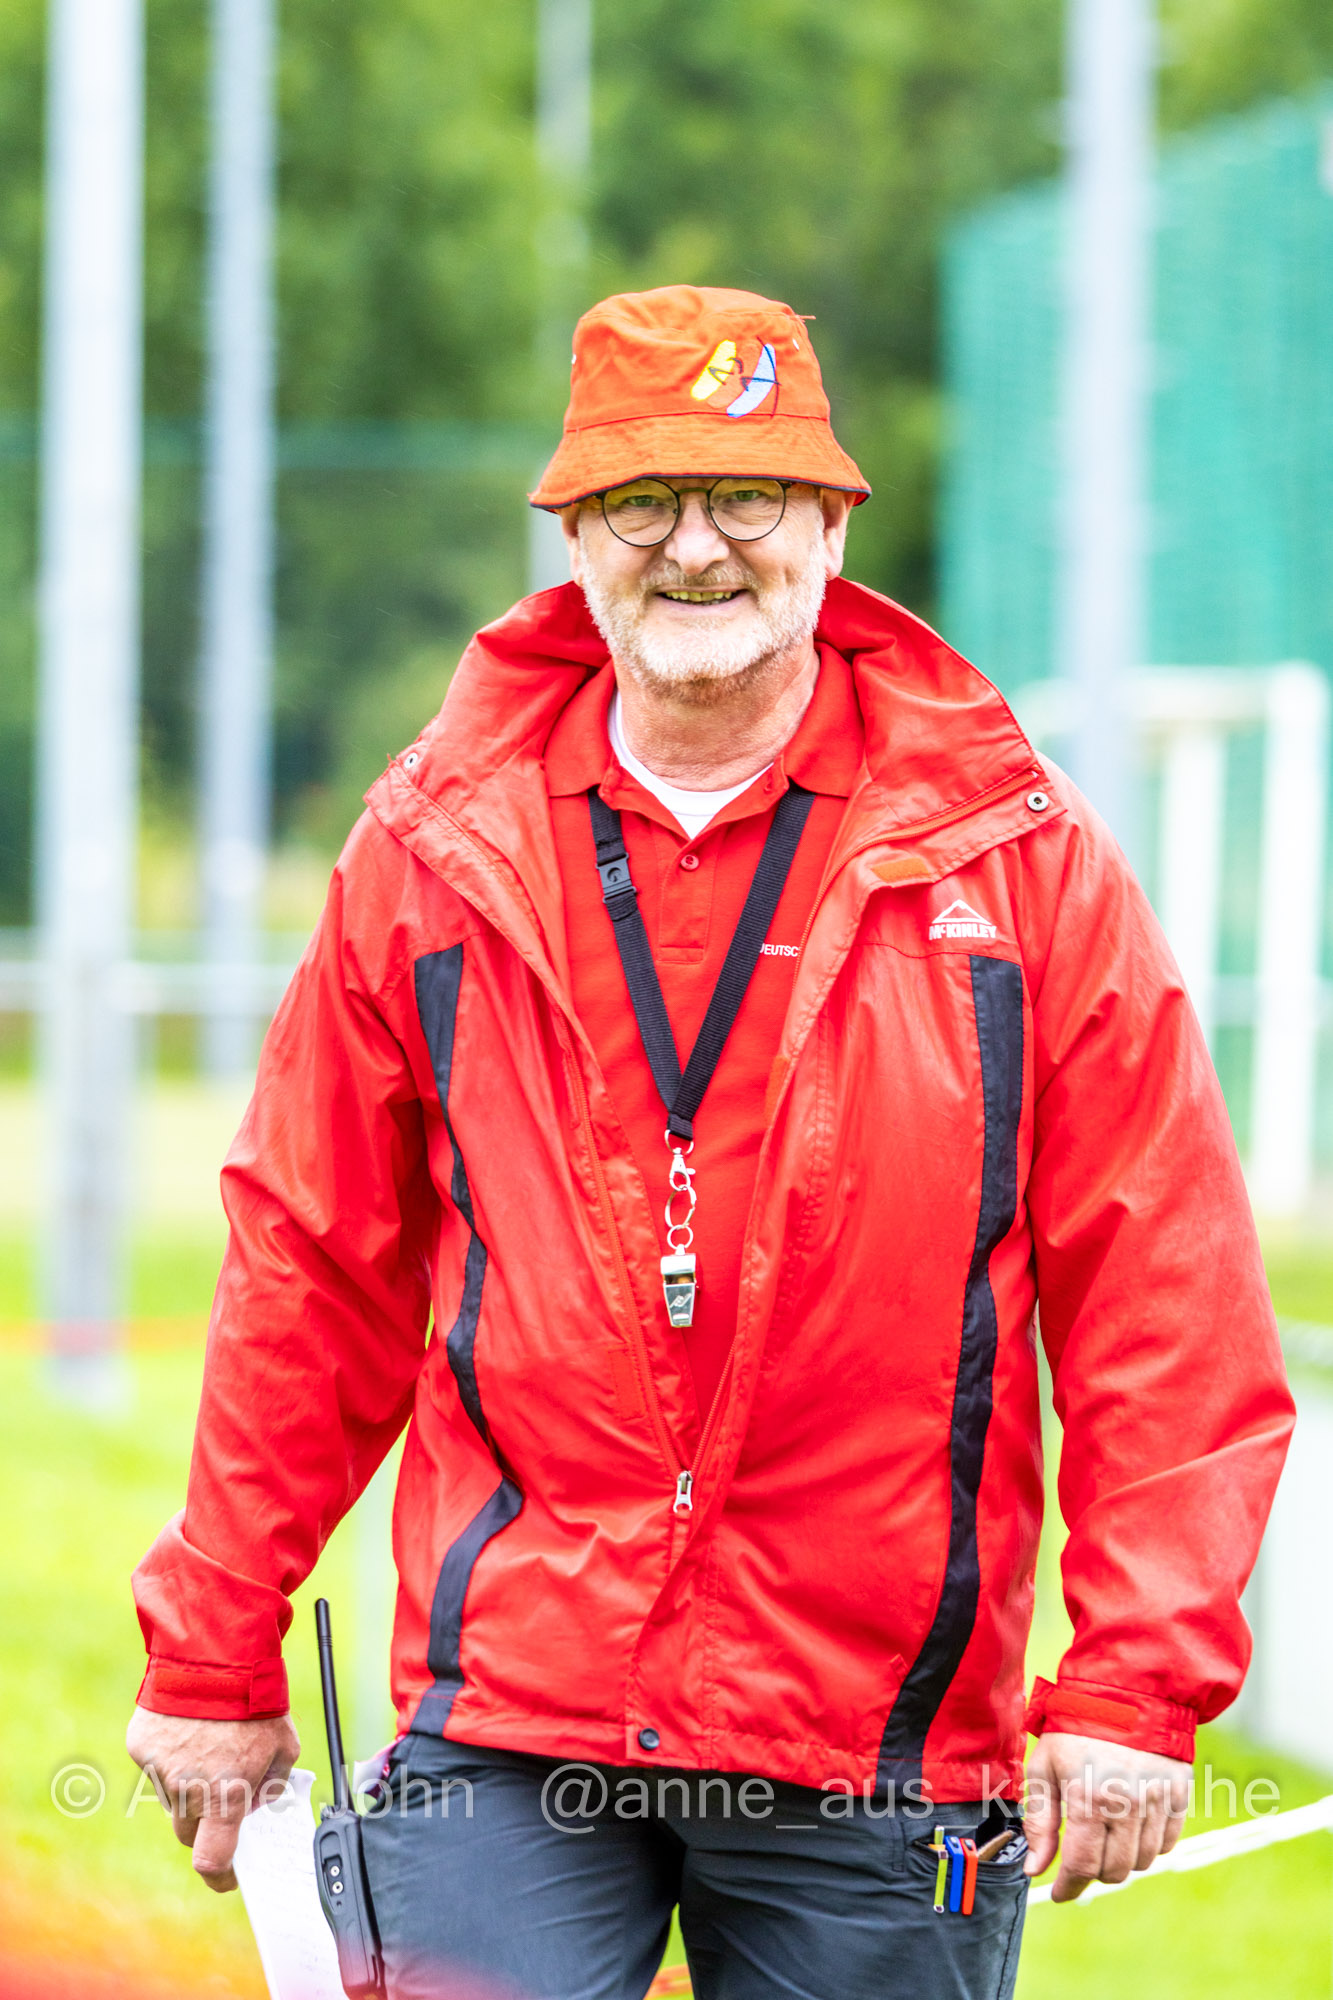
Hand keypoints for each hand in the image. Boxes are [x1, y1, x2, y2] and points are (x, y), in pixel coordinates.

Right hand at [126, 1706, 299, 1892]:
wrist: (216, 1653)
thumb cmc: (255, 1700)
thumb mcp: (284, 1746)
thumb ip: (273, 1786)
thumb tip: (257, 1807)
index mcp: (225, 1796)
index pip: (212, 1861)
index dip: (221, 1876)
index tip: (229, 1876)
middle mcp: (187, 1790)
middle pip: (189, 1831)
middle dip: (205, 1823)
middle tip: (223, 1793)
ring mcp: (159, 1769)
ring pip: (172, 1796)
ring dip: (188, 1783)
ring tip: (209, 1742)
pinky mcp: (140, 1747)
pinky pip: (156, 1764)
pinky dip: (171, 1755)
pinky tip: (190, 1726)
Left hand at [1024, 1731, 1190, 1902]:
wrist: (1124, 1693)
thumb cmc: (1075, 1728)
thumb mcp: (1045, 1768)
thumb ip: (1040, 1822)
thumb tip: (1035, 1869)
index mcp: (1088, 1798)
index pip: (1082, 1865)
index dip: (1069, 1887)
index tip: (1061, 1893)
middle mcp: (1126, 1805)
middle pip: (1114, 1871)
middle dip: (1093, 1872)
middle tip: (1082, 1856)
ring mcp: (1156, 1802)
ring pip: (1141, 1861)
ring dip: (1121, 1859)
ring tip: (1105, 1835)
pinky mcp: (1178, 1796)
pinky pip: (1166, 1843)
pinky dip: (1148, 1844)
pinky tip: (1131, 1824)